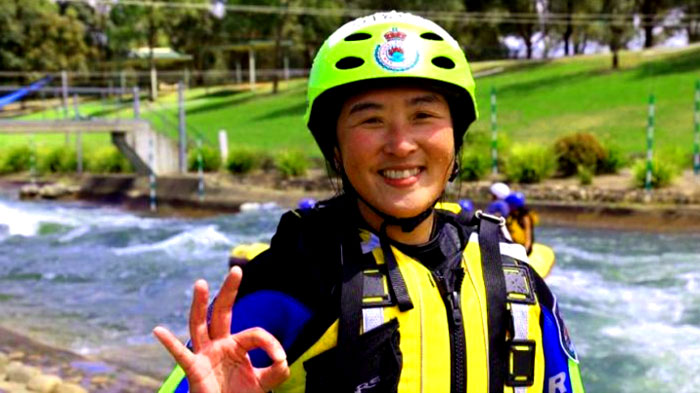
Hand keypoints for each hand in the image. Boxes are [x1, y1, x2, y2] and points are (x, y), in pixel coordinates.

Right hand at [153, 266, 289, 392]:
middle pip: (222, 312)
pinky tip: (159, 330)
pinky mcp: (194, 369)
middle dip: (229, 291)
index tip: (281, 359)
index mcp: (236, 344)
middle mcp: (219, 344)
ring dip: (200, 304)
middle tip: (236, 270)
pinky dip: (169, 343)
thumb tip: (283, 359)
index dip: (271, 344)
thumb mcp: (264, 381)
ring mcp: (205, 354)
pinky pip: (180, 355)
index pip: (255, 334)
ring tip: (201, 283)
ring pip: (200, 325)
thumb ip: (277, 369)